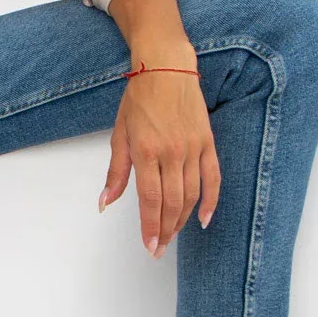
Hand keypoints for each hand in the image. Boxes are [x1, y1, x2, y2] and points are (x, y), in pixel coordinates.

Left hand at [100, 61, 219, 255]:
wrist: (166, 67)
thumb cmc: (139, 99)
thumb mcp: (120, 134)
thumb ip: (116, 172)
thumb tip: (105, 202)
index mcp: (146, 151)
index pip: (150, 200)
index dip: (150, 227)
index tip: (149, 246)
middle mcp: (171, 152)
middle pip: (172, 203)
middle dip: (165, 231)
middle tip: (158, 249)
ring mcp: (192, 148)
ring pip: (191, 195)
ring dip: (182, 220)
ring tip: (172, 236)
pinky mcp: (208, 142)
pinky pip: (213, 178)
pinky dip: (211, 201)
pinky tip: (203, 219)